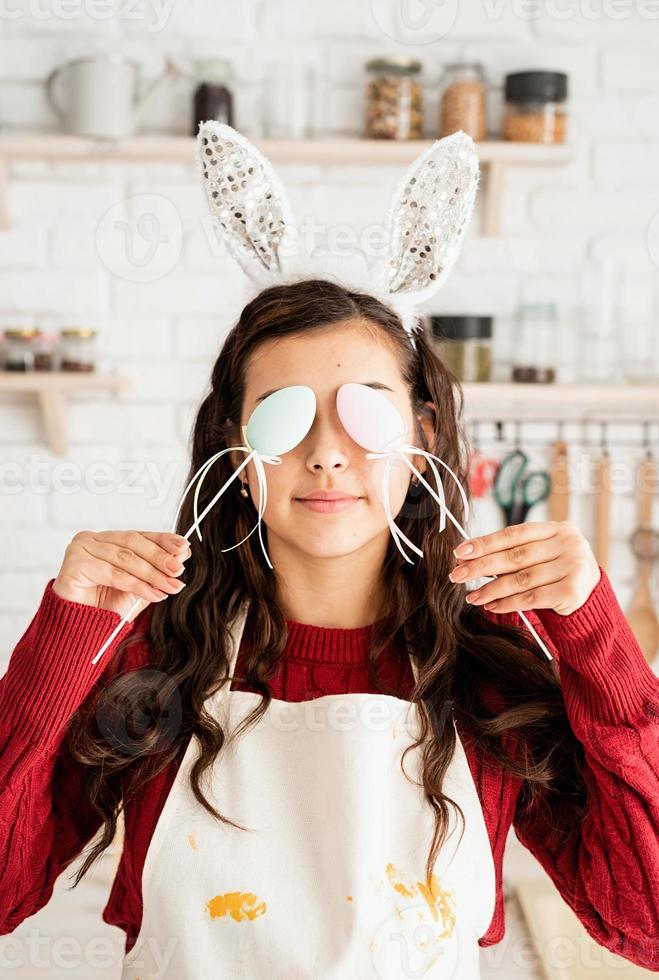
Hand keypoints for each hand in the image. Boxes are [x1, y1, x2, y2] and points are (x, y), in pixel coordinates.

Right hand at [52, 530, 192, 620]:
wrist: (81, 631)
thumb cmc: (106, 608)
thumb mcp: (140, 586)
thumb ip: (157, 569)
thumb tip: (183, 552)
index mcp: (108, 539)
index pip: (139, 535)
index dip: (163, 540)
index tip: (184, 547)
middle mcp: (92, 539)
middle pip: (132, 543)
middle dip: (159, 558)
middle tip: (178, 570)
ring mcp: (81, 549)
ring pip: (125, 558)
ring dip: (152, 574)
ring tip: (170, 587)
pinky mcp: (74, 564)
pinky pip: (112, 573)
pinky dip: (136, 584)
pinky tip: (153, 594)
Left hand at [448, 520, 600, 616]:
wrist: (590, 596)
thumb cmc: (556, 572)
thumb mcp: (538, 556)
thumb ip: (510, 554)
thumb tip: (466, 558)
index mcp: (557, 528)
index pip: (514, 534)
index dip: (485, 542)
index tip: (460, 551)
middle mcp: (568, 543)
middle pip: (515, 556)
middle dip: (481, 566)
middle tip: (457, 574)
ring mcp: (574, 565)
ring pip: (522, 579)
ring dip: (492, 589)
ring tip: (472, 596)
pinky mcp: (573, 590)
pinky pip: (532, 597)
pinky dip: (508, 603)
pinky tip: (492, 605)